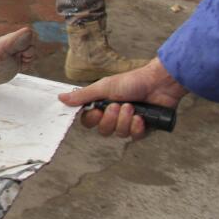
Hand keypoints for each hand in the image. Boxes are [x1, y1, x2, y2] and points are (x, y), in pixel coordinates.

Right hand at [58, 57, 187, 139]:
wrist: (158, 83)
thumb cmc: (131, 81)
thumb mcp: (103, 87)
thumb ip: (82, 96)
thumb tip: (60, 98)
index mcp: (102, 106)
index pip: (89, 122)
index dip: (93, 119)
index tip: (98, 110)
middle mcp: (114, 116)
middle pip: (104, 131)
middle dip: (111, 119)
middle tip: (119, 105)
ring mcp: (129, 124)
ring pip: (119, 134)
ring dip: (125, 120)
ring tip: (133, 107)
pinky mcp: (144, 129)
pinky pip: (135, 137)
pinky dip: (137, 127)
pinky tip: (141, 118)